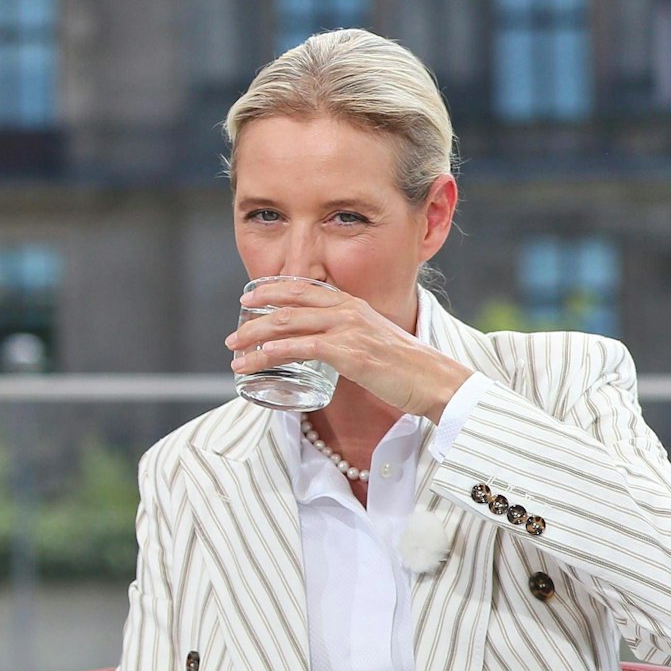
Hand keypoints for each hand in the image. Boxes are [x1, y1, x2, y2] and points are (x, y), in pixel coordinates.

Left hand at [226, 279, 472, 419]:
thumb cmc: (409, 369)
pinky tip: (261, 357)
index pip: (305, 289)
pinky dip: (277, 351)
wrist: (436, 381)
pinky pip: (304, 347)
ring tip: (236, 352)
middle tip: (234, 334)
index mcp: (354, 305)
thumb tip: (332, 353)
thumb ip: (353, 340)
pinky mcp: (350, 353)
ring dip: (256, 339)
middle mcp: (349, 310)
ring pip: (289, 325)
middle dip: (255, 314)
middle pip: (290, 302)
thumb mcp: (377, 343)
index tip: (249, 299)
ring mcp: (349, 330)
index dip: (272, 290)